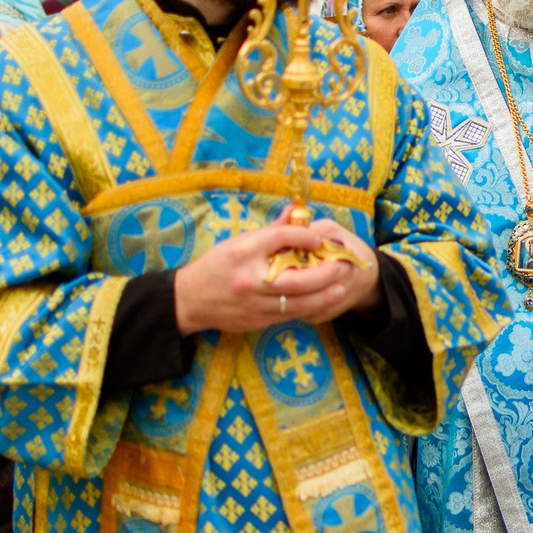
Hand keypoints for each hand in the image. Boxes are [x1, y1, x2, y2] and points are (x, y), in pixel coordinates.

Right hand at [175, 206, 380, 335]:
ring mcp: (255, 302)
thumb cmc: (216, 265)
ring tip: (341, 287)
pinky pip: (290, 314)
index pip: (280, 238)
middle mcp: (250, 278)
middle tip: (342, 266)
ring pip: (298, 302)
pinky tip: (322, 301)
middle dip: (325, 273)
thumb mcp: (238, 242)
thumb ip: (271, 231)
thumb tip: (297, 211)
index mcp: (243, 251)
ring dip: (324, 295)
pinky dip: (309, 308)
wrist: (190, 300)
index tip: (318, 238)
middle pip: (297, 277)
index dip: (304, 236)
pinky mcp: (258, 320)